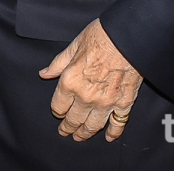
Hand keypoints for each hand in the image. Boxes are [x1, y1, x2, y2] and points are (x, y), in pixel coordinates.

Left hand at [39, 19, 142, 142]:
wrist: (128, 38)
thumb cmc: (100, 37)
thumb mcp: (73, 46)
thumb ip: (58, 64)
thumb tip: (44, 73)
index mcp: (70, 81)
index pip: (58, 106)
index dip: (56, 110)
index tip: (58, 112)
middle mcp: (86, 96)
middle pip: (74, 119)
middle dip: (67, 127)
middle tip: (65, 132)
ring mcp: (106, 102)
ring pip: (93, 126)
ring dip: (85, 133)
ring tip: (80, 137)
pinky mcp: (124, 103)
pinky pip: (118, 123)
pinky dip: (113, 132)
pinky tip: (109, 137)